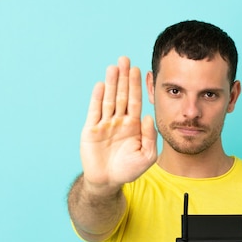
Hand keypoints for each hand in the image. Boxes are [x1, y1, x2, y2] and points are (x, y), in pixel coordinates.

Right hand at [80, 56, 156, 193]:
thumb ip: (150, 137)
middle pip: (122, 95)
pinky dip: (97, 98)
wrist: (107, 181)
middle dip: (124, 78)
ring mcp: (104, 124)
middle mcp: (119, 121)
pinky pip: (94, 111)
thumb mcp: (147, 156)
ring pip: (108, 99)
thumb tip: (148, 117)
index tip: (138, 69)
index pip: (135, 101)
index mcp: (133, 125)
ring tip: (113, 67)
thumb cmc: (128, 170)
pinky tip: (101, 85)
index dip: (136, 85)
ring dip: (111, 83)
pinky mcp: (91, 130)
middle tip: (125, 59)